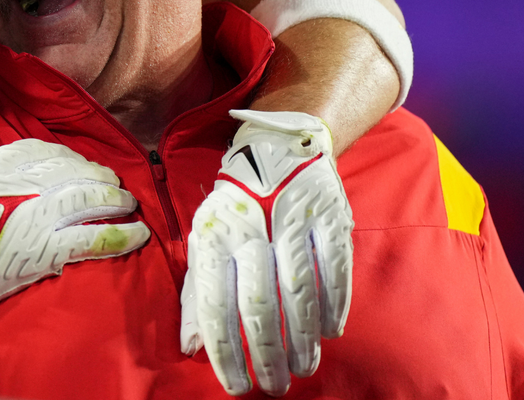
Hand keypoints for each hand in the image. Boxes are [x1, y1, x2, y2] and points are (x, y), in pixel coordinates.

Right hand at [0, 114, 149, 341]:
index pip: (42, 151)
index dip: (64, 156)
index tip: (75, 162)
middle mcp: (24, 184)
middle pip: (75, 171)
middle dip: (98, 175)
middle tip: (113, 183)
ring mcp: (38, 217)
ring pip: (91, 200)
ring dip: (115, 201)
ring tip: (129, 205)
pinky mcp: (46, 252)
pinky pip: (95, 240)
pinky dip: (121, 236)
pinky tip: (138, 235)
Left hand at [181, 110, 353, 395]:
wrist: (277, 148)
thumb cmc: (234, 208)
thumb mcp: (204, 240)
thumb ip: (196, 293)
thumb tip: (190, 346)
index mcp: (212, 237)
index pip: (213, 303)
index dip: (225, 350)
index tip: (235, 385)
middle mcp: (249, 230)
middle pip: (257, 304)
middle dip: (266, 354)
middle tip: (273, 386)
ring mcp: (291, 222)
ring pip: (298, 292)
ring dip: (301, 338)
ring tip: (303, 368)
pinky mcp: (328, 217)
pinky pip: (333, 269)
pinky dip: (333, 305)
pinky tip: (328, 332)